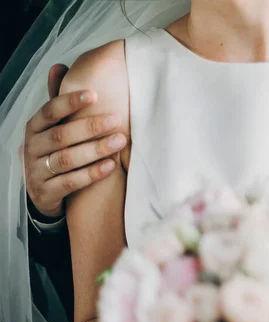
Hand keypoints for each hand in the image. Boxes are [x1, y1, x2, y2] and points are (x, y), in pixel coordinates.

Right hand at [24, 64, 125, 216]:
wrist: (43, 191)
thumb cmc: (55, 150)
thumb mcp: (53, 126)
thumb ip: (58, 100)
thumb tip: (58, 66)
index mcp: (34, 127)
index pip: (50, 110)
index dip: (70, 102)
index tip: (95, 93)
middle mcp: (31, 147)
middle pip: (61, 135)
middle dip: (90, 127)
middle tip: (117, 119)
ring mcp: (36, 171)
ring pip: (67, 159)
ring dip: (95, 150)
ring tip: (120, 141)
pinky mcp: (45, 192)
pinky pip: (70, 182)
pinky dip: (91, 174)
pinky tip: (111, 166)